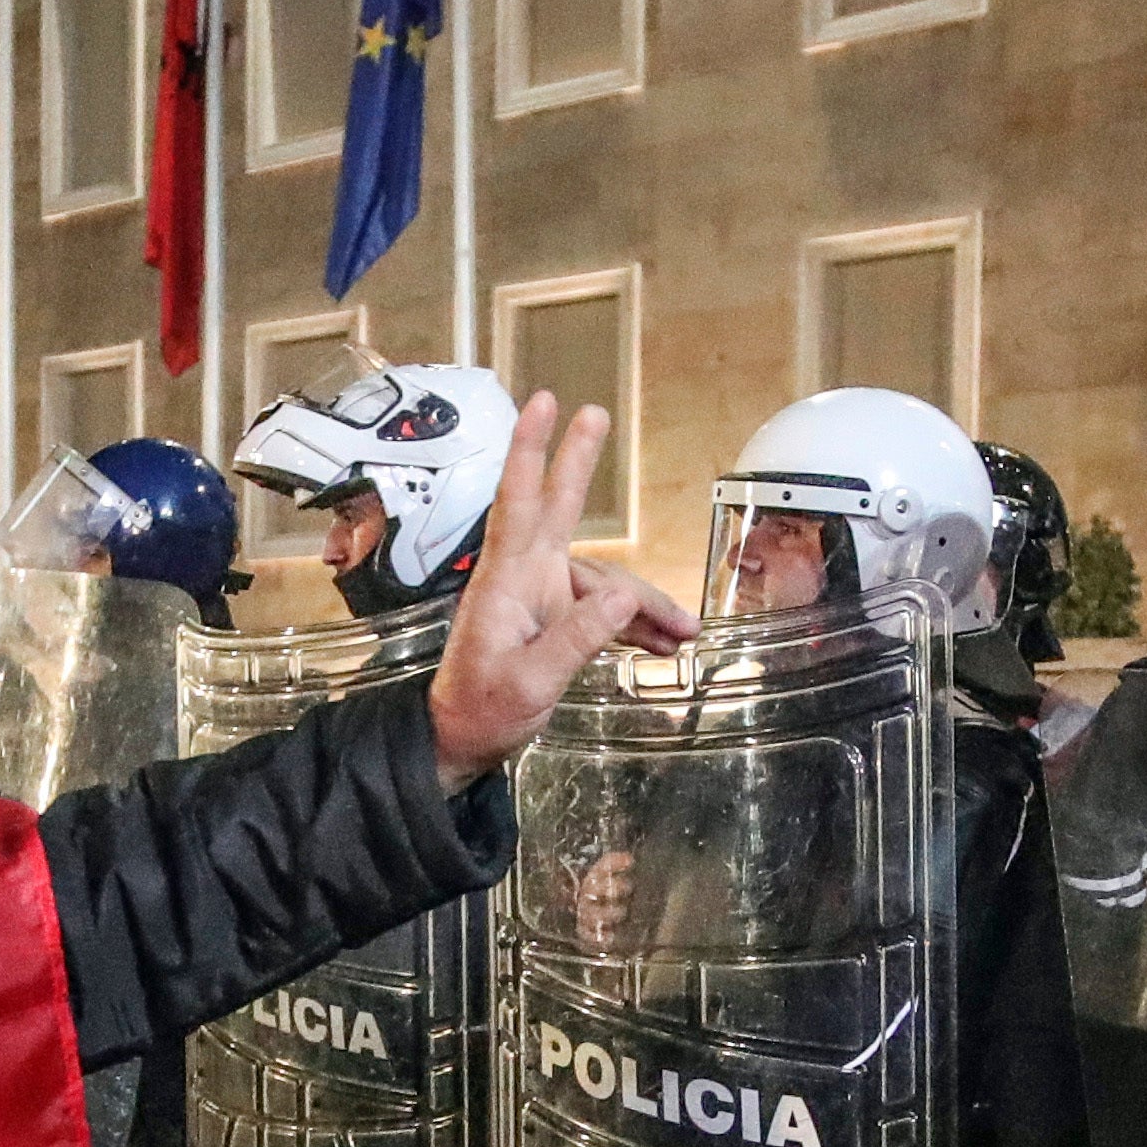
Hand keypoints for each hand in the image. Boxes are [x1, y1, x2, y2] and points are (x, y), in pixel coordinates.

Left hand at [426, 394, 694, 784]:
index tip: (542, 405)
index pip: (518, 502)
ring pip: (603, 582)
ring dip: (646, 607)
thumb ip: (575, 639)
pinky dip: (635, 626)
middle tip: (597, 414)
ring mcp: (539, 595)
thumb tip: (621, 601)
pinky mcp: (552, 618)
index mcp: (507, 581)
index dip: (530, 451)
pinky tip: (666, 644)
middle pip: (558, 508)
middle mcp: (523, 577)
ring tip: (686, 635)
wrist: (460, 741)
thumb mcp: (529, 682)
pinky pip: (602, 611)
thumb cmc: (481, 711)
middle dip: (578, 462)